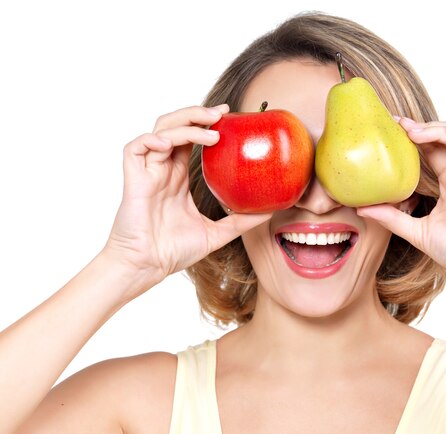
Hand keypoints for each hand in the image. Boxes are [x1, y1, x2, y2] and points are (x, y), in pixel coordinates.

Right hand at [103, 104, 271, 286]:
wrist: (148, 266)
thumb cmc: (173, 251)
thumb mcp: (217, 233)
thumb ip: (241, 221)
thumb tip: (270, 211)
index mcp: (178, 177)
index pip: (190, 138)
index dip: (205, 123)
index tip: (227, 115)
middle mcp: (163, 169)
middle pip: (176, 126)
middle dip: (197, 113)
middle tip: (222, 113)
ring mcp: (147, 172)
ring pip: (160, 131)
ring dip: (185, 124)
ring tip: (211, 130)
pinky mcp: (133, 179)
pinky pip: (136, 148)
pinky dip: (153, 140)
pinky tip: (172, 143)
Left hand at [357, 118, 445, 282]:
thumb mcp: (415, 231)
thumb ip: (391, 217)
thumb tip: (360, 207)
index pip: (431, 152)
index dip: (414, 139)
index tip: (392, 129)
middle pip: (443, 140)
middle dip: (422, 128)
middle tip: (398, 123)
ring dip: (438, 128)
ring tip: (414, 130)